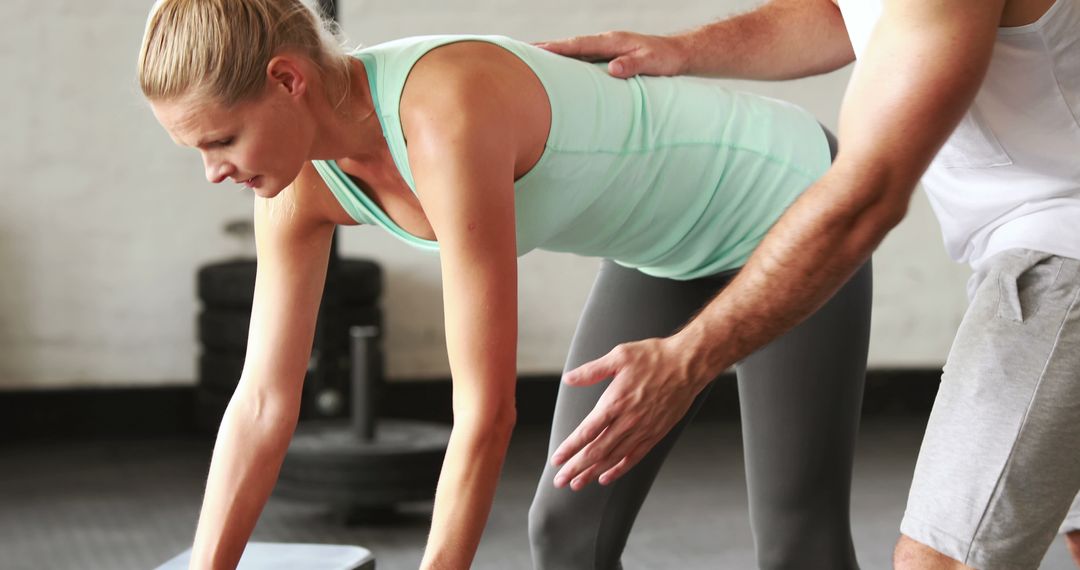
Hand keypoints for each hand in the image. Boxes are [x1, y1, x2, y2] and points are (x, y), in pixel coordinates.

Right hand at [535, 31, 687, 78]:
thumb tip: (613, 69)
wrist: (678, 54)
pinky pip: (583, 59)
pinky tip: (558, 70)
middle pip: (571, 45)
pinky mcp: (608, 57)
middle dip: (547, 49)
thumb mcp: (653, 62)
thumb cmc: (666, 59)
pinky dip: (568, 62)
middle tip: (521, 53)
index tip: (536, 50)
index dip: (557, 48)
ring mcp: (606, 49)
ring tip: (531, 62)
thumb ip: (633, 65)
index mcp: (613, 41)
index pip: (580, 44)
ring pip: (575, 52)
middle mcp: (606, 42)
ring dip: (554, 56)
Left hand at [550, 333, 712, 489]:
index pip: (586, 432)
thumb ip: (592, 370)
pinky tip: (606, 477)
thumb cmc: (653, 357)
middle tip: (560, 481)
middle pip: (596, 450)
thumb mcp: (619, 356)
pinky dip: (619, 469)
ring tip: (577, 484)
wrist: (688, 365)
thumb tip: (569, 378)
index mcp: (615, 402)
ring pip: (613, 457)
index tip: (556, 460)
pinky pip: (634, 457)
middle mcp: (628, 420)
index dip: (570, 448)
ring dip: (592, 472)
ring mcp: (643, 429)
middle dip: (576, 467)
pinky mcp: (656, 433)